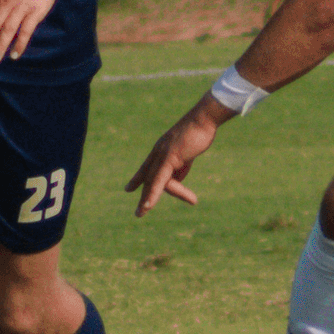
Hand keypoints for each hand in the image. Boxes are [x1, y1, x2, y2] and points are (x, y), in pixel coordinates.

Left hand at [126, 100, 224, 214]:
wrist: (204, 119)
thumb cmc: (199, 132)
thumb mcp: (188, 152)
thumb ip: (181, 166)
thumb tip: (177, 179)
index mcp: (161, 150)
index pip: (147, 168)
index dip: (138, 179)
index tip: (129, 189)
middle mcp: (157, 152)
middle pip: (149, 179)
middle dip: (144, 197)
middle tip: (138, 214)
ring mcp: (161, 155)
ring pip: (155, 182)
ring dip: (154, 199)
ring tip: (169, 206)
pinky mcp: (168, 158)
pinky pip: (159, 180)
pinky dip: (153, 193)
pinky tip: (148, 205)